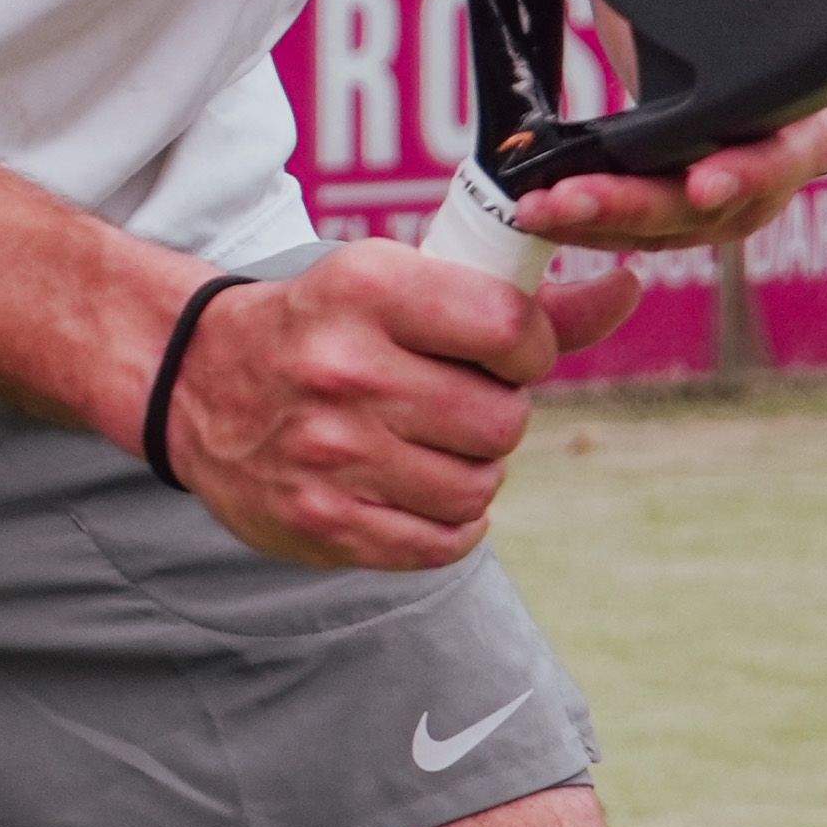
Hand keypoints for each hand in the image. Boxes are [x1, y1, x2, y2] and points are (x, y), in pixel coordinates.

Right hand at [161, 245, 559, 572]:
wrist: (197, 384)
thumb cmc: (323, 326)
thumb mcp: (400, 283)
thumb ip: (518, 300)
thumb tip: (628, 288)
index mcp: (366, 290)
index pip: (509, 328)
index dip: (529, 348)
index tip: (507, 352)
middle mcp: (346, 371)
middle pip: (502, 420)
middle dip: (498, 415)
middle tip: (458, 403)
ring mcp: (331, 455)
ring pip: (479, 485)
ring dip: (474, 471)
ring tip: (430, 445)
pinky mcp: (323, 524)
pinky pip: (443, 543)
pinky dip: (451, 523)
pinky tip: (417, 489)